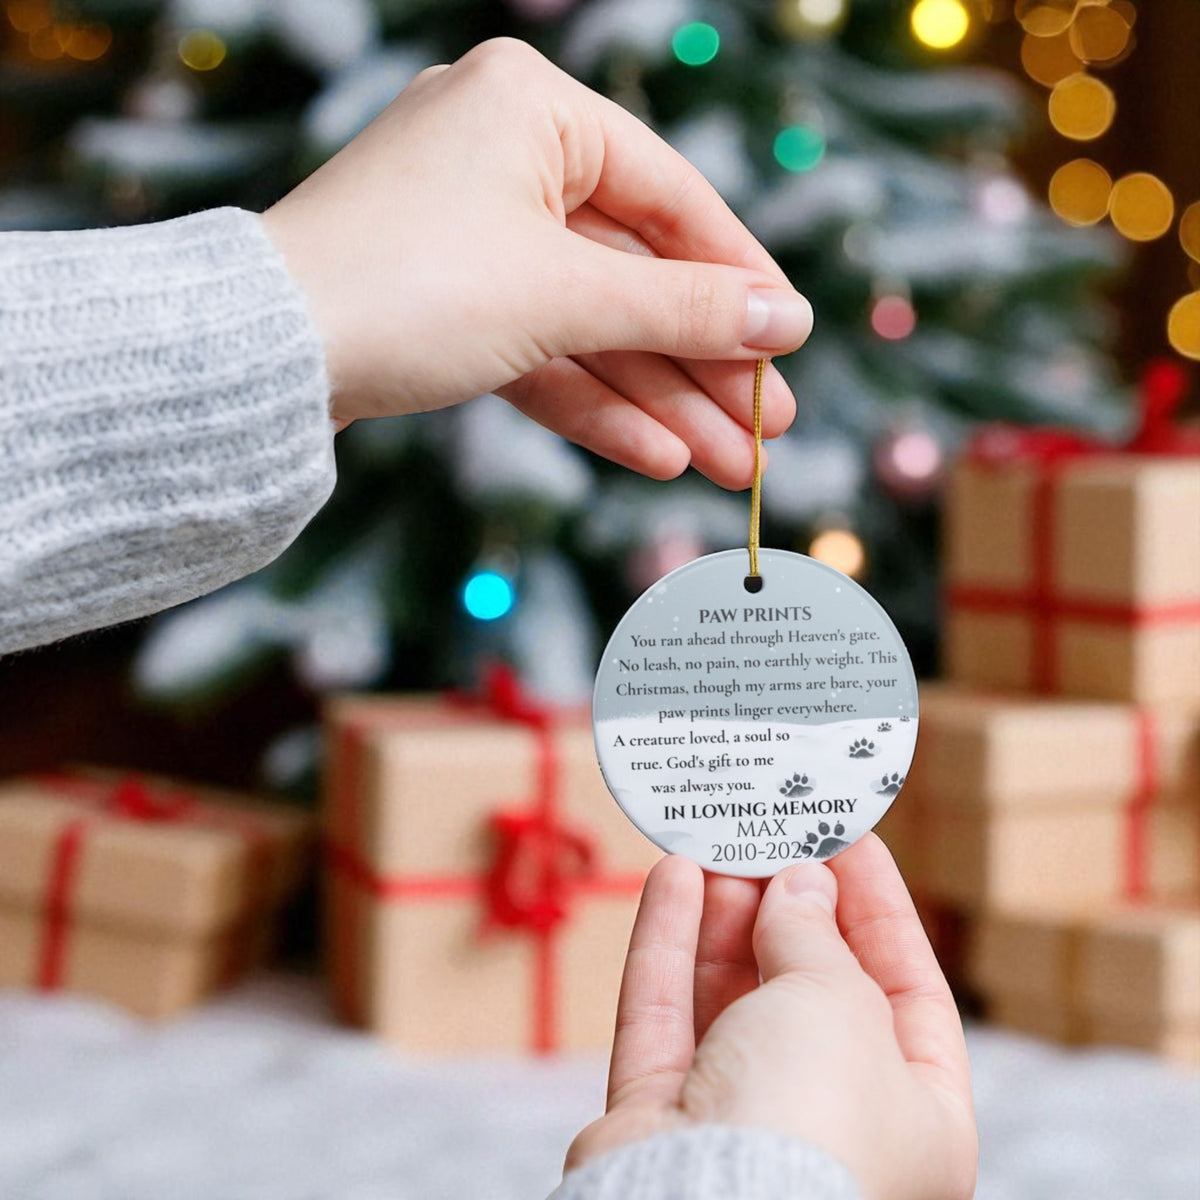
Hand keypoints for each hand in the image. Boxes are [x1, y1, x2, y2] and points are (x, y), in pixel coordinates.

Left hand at [262, 38, 811, 487]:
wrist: (260, 358)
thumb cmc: (409, 285)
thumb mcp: (565, 295)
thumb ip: (682, 309)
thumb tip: (784, 322)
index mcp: (531, 108)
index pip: (670, 198)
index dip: (738, 279)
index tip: (789, 342)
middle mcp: (502, 161)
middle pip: (632, 276)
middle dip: (701, 365)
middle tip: (767, 429)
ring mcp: (469, 237)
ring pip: (590, 327)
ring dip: (658, 400)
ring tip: (727, 464)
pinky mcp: (445, 305)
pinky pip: (539, 352)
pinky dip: (593, 404)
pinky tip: (657, 455)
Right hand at [567, 836, 976, 1199]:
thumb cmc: (810, 1122)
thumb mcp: (840, 1000)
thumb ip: (816, 935)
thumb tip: (799, 886)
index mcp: (917, 1117)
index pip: (909, 989)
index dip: (879, 908)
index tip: (848, 839)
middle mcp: (830, 1122)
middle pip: (809, 990)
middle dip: (787, 907)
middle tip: (771, 835)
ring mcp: (739, 1123)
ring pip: (730, 998)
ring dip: (723, 916)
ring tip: (718, 845)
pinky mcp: (661, 1117)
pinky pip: (665, 1015)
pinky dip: (667, 944)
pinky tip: (671, 876)